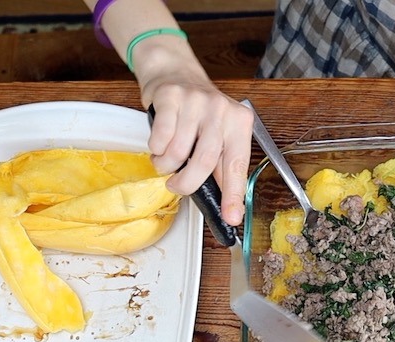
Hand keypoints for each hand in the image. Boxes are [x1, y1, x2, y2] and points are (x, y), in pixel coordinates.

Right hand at [143, 76, 253, 226]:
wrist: (175, 72)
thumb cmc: (199, 112)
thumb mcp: (219, 135)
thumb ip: (222, 168)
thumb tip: (228, 206)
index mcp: (239, 123)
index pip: (237, 165)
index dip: (234, 194)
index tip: (232, 217)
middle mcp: (221, 110)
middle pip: (203, 162)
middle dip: (186, 184)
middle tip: (177, 186)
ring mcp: (196, 101)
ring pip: (177, 152)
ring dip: (166, 165)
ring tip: (166, 159)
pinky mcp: (171, 96)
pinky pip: (159, 138)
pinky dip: (155, 148)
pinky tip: (159, 142)